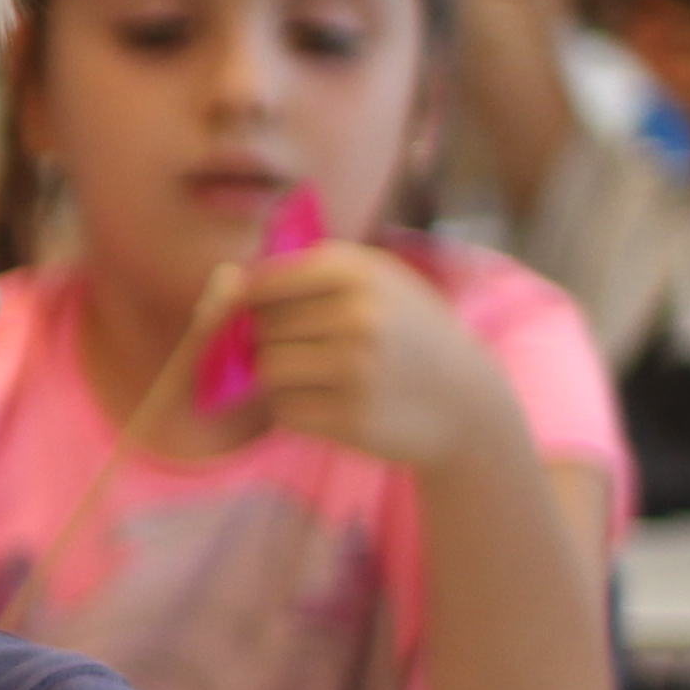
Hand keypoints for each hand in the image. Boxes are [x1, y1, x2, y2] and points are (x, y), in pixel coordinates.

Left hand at [215, 240, 524, 475]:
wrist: (468, 403)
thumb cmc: (406, 334)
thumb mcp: (374, 285)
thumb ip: (301, 275)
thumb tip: (221, 286)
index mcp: (359, 272)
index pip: (263, 281)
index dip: (249, 299)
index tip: (255, 311)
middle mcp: (358, 316)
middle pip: (260, 327)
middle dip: (271, 340)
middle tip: (313, 349)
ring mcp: (354, 369)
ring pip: (266, 369)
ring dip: (280, 377)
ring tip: (323, 376)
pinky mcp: (349, 417)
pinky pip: (283, 410)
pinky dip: (295, 409)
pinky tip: (332, 404)